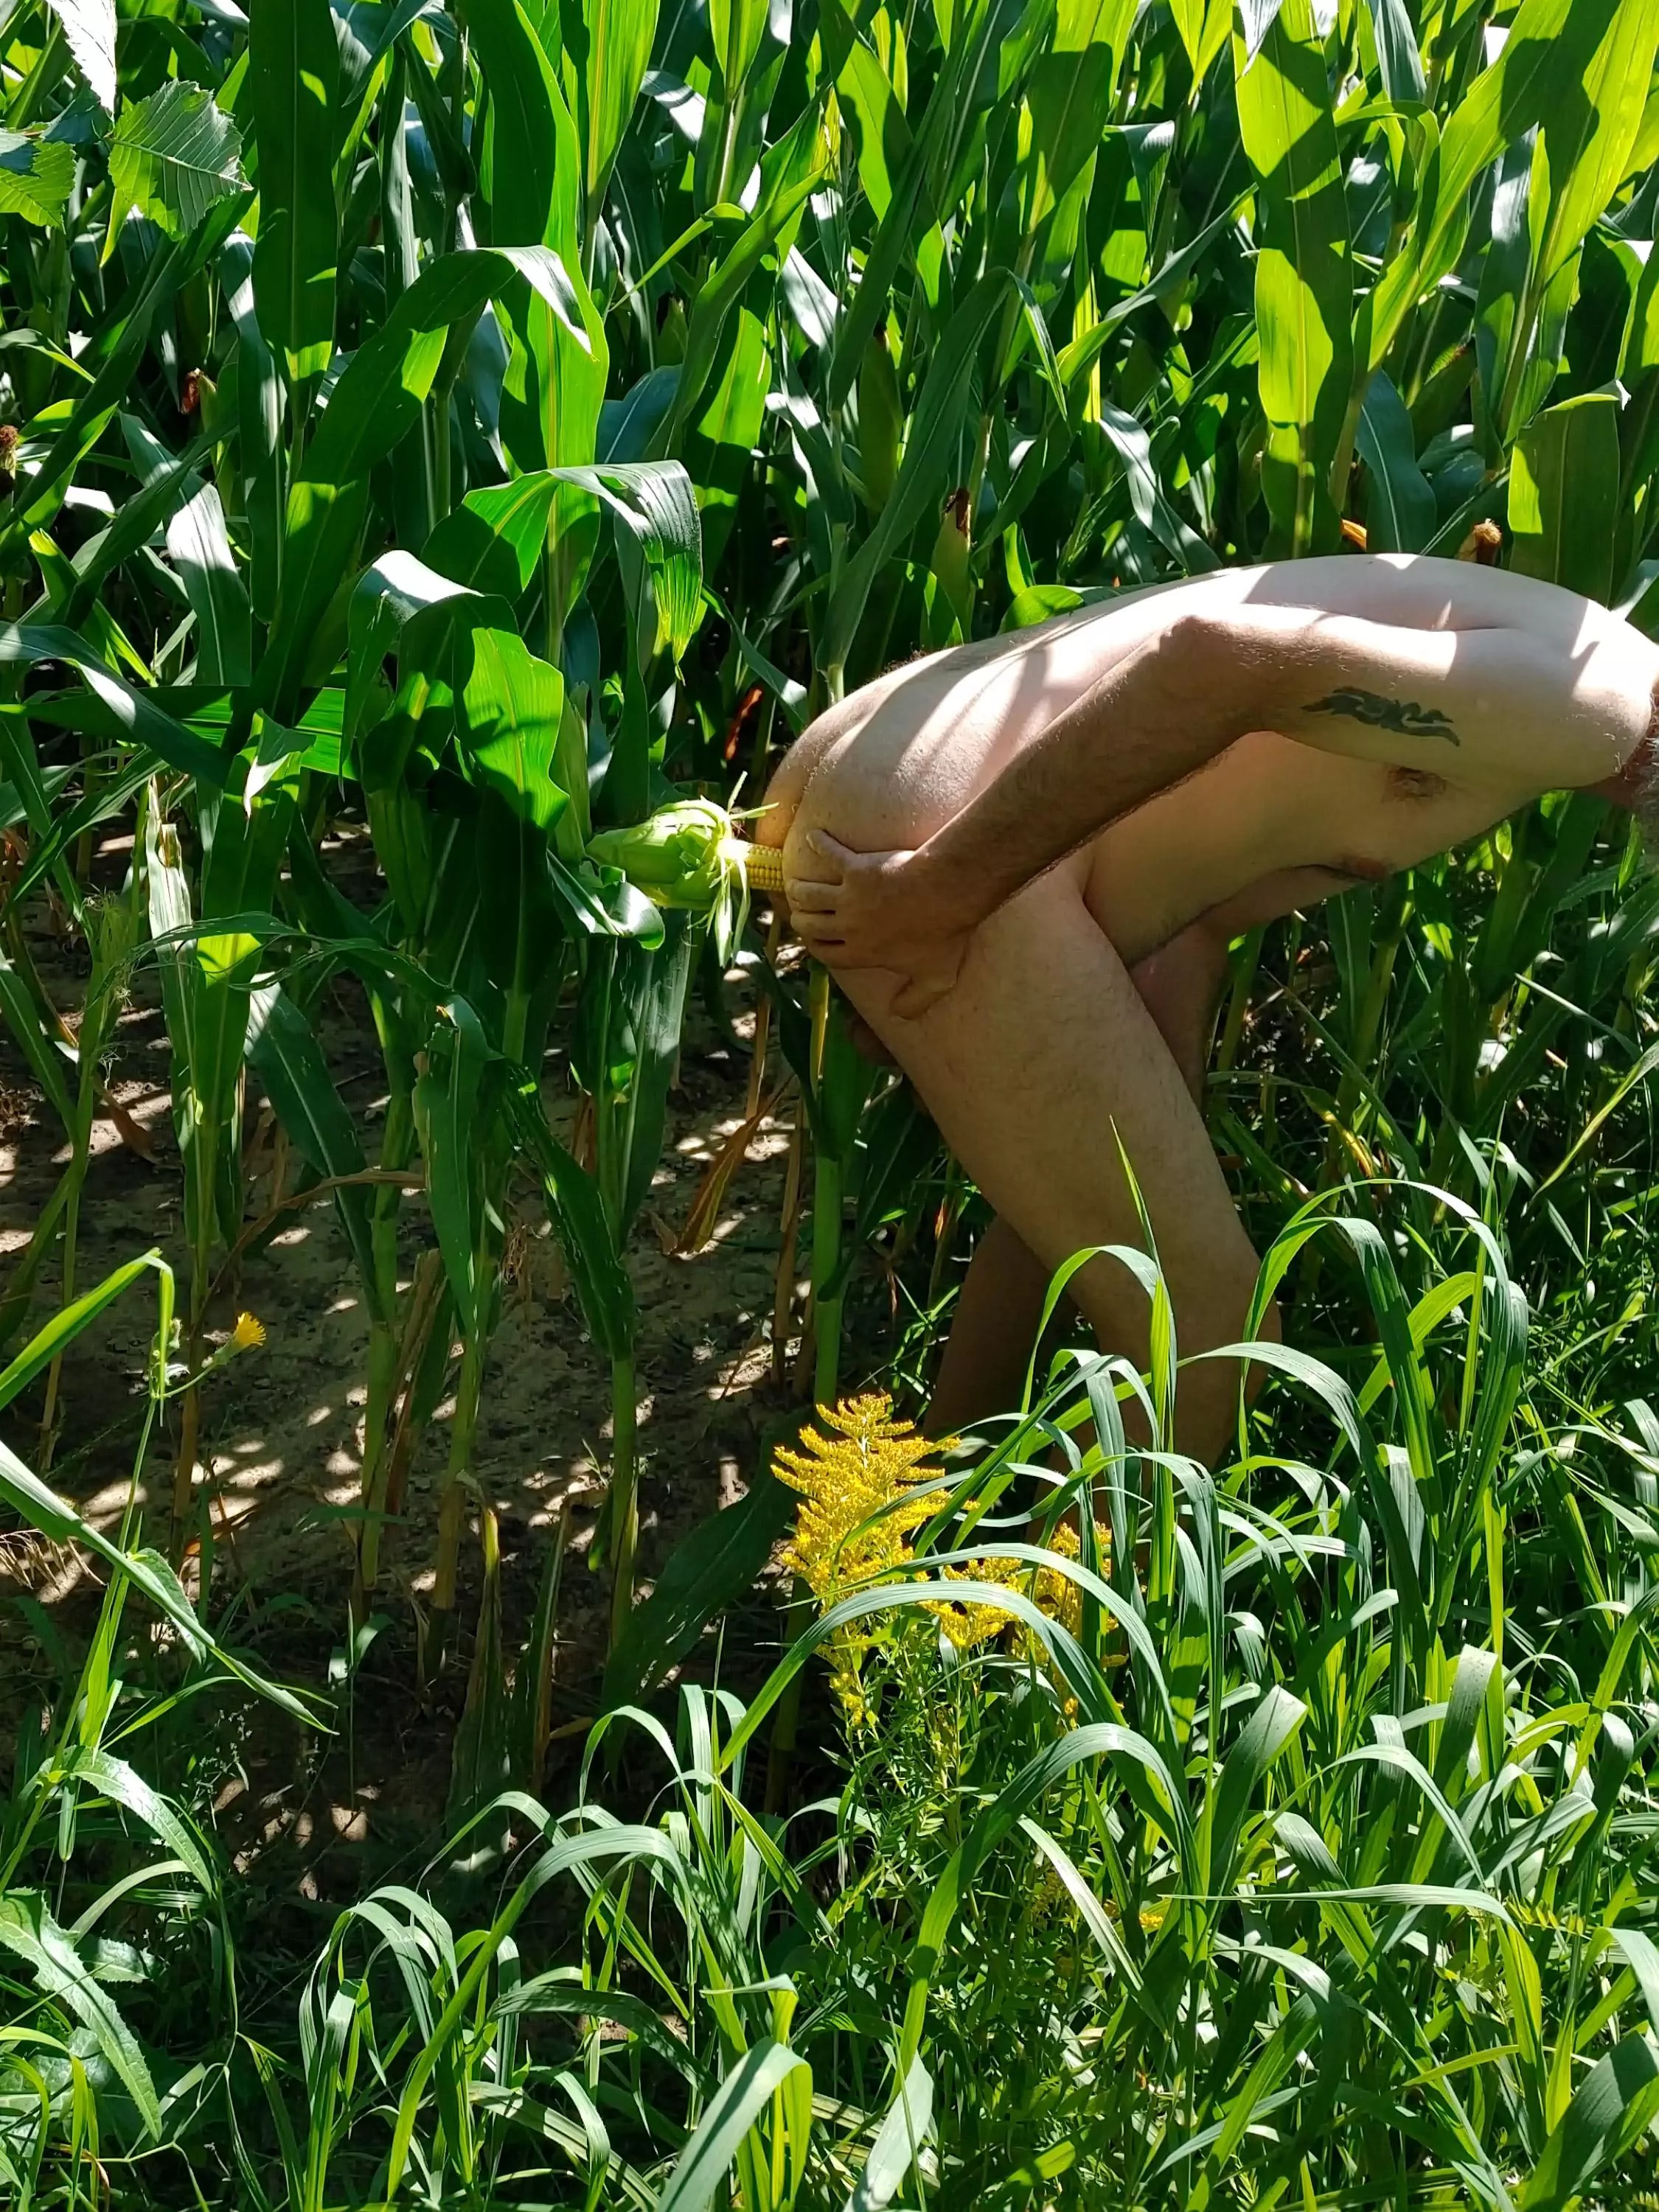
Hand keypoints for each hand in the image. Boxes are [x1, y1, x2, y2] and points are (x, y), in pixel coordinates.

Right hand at [782, 830, 974, 1018]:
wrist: (947, 892)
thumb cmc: (944, 935)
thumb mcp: (936, 978)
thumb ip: (916, 1001)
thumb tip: (899, 1014)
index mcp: (862, 952)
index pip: (825, 954)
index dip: (816, 947)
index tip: (813, 941)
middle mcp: (848, 926)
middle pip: (810, 924)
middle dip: (801, 919)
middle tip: (800, 912)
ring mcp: (848, 895)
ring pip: (809, 893)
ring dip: (800, 889)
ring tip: (797, 884)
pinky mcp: (855, 867)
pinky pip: (829, 853)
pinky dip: (819, 843)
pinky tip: (815, 836)